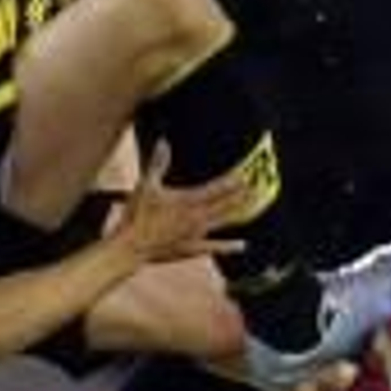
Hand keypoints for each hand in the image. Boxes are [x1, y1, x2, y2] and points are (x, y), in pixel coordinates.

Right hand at [109, 141, 253, 265]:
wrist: (131, 248)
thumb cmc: (137, 216)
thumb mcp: (146, 185)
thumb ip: (157, 163)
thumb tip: (163, 142)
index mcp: (188, 200)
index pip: (217, 188)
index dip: (233, 181)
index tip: (247, 174)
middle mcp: (198, 217)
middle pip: (226, 204)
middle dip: (243, 195)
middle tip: (259, 187)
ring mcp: (197, 234)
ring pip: (224, 222)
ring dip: (240, 213)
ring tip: (255, 206)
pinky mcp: (193, 249)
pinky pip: (215, 246)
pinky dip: (230, 246)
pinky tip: (242, 245)